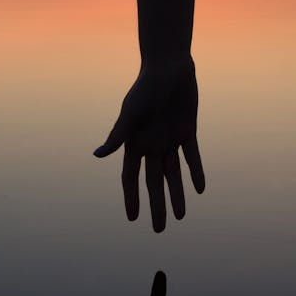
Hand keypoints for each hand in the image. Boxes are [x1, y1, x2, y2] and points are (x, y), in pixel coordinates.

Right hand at [93, 59, 204, 231]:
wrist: (168, 66)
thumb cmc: (145, 87)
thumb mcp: (131, 113)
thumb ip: (118, 136)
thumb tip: (97, 156)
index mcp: (134, 143)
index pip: (131, 178)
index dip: (132, 199)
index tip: (133, 219)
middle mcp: (151, 145)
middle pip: (154, 182)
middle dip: (156, 205)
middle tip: (159, 229)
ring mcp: (170, 139)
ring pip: (174, 174)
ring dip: (177, 195)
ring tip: (180, 217)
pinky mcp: (187, 130)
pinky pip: (192, 156)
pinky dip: (195, 171)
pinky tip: (199, 189)